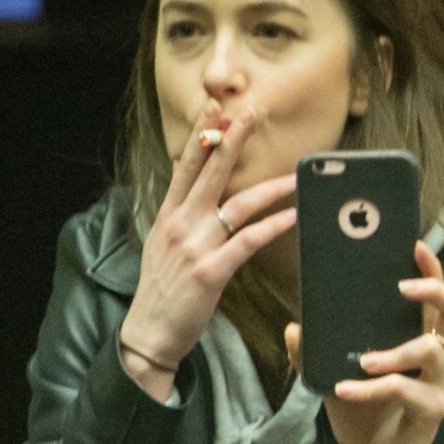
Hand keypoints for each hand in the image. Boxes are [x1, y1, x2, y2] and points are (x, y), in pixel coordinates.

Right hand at [120, 106, 296, 385]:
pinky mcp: (211, 272)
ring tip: (295, 175)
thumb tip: (192, 194)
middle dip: (232, 139)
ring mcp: (195, 247)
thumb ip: (178, 219)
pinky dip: (272, 227)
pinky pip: (247, 242)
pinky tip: (292, 216)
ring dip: (270, 187)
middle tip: (251, 112)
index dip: (200, 135)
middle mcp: (180, 225)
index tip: (215, 108)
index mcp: (168, 216)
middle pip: (210, 172)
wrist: (149, 334)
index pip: (185, 166)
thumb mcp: (161, 246)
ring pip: (237, 204)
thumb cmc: (160, 293)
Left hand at [285, 241, 443, 443]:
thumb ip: (316, 353)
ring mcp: (438, 382)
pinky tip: (345, 390)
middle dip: (432, 291)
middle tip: (402, 287)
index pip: (434, 296)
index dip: (429, 269)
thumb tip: (294, 327)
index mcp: (417, 337)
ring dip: (395, 351)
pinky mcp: (432, 410)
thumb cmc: (362, 413)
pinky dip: (372, 389)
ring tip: (364, 360)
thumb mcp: (333, 377)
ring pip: (431, 350)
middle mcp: (436, 355)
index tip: (412, 246)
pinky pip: (405, 390)